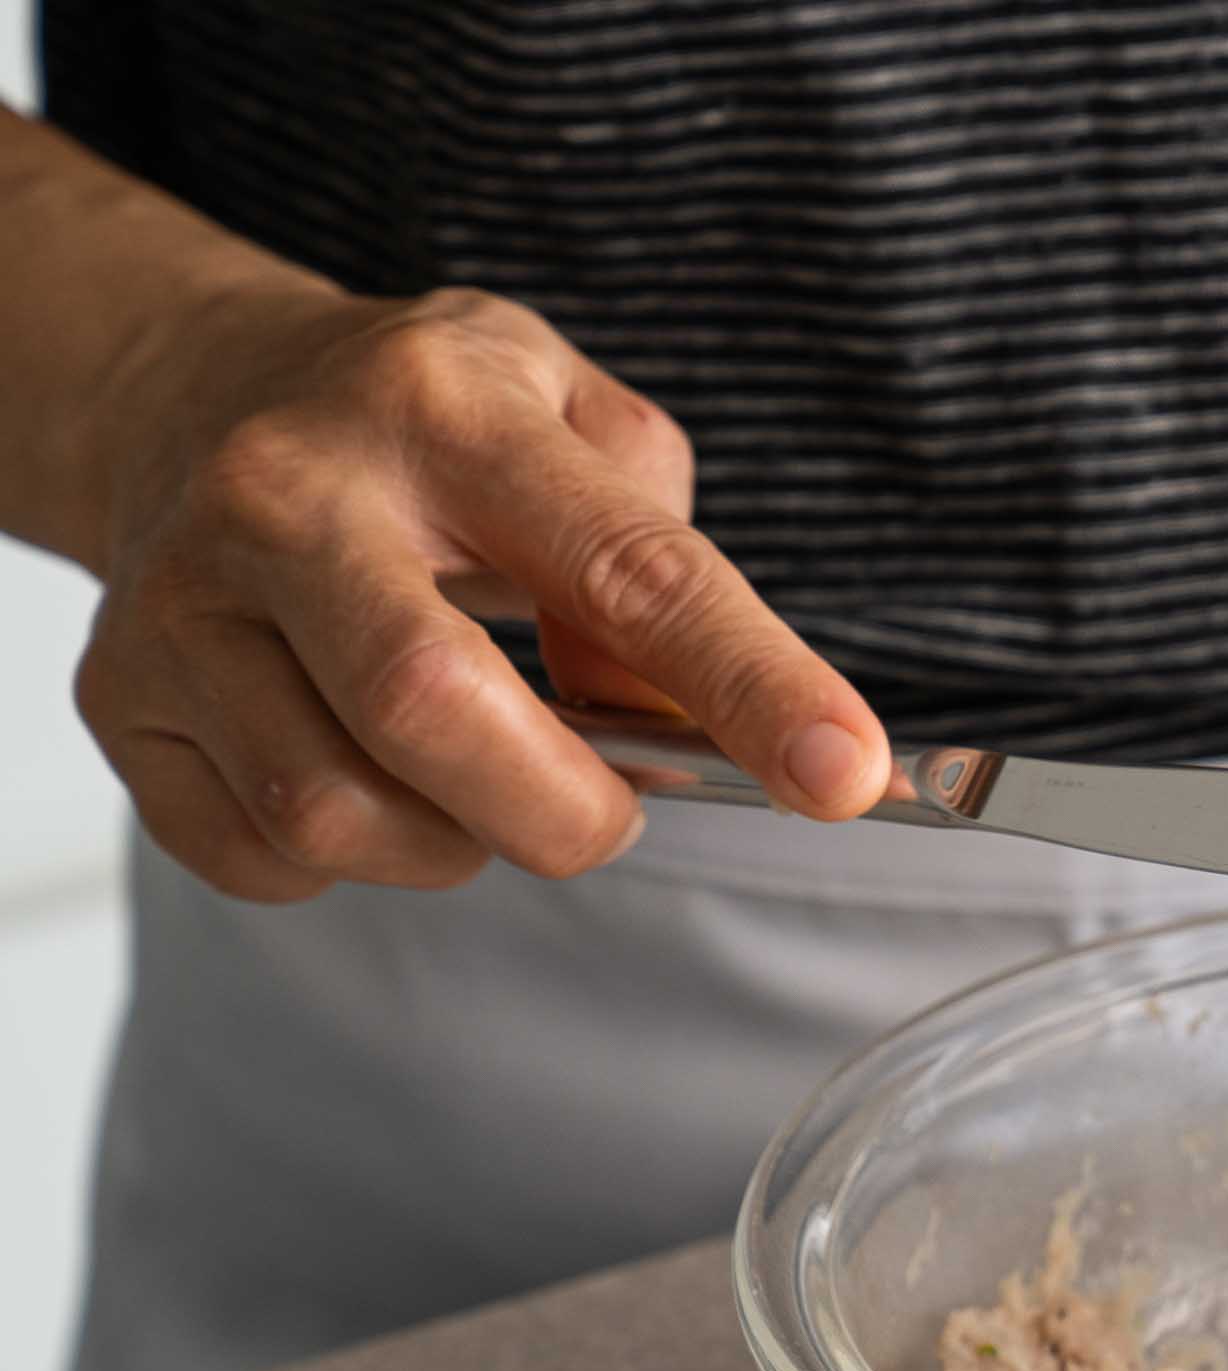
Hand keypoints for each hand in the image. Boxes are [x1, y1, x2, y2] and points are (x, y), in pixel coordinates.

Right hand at [74, 284, 887, 901]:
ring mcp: (183, 601)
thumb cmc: (424, 422)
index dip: (750, 682)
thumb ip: (664, 559)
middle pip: (433, 708)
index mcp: (445, 412)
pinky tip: (375, 783)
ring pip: (333, 810)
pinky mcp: (120, 698)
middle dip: (563, 810)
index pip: (626, 568)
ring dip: (453, 841)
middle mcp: (289, 494)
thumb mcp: (574, 419)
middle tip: (607, 808)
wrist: (191, 386)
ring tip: (480, 780)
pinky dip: (347, 864)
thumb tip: (687, 723)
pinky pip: (256, 858)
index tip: (845, 772)